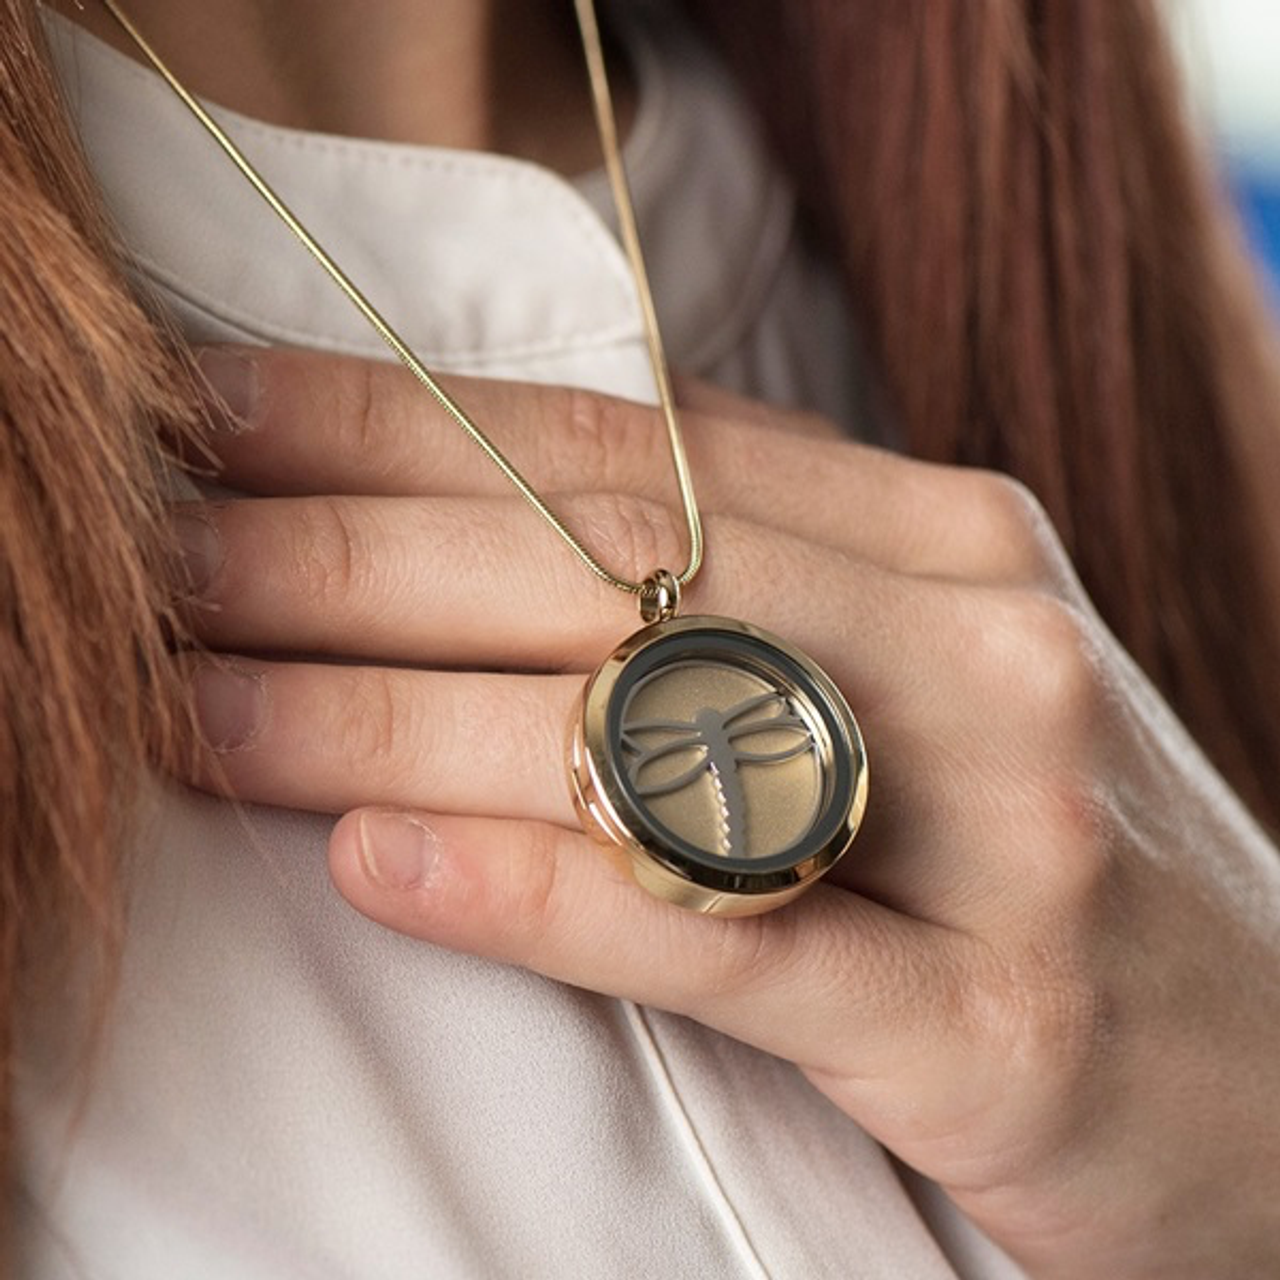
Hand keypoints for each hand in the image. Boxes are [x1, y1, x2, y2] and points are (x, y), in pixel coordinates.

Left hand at [177, 345, 1279, 1278]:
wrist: (1268, 1071)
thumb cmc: (1039, 863)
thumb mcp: (914, 680)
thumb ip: (752, 594)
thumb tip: (501, 530)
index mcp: (946, 543)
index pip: (634, 443)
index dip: (405, 422)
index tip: (222, 413)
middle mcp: (978, 642)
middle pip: (616, 562)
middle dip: (347, 551)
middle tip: (156, 553)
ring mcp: (1002, 825)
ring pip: (649, 735)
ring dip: (378, 718)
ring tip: (190, 706)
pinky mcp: (994, 1019)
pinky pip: (730, 933)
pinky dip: (540, 892)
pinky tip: (376, 868)